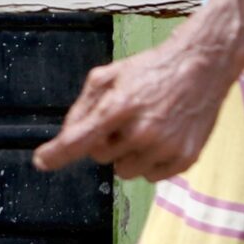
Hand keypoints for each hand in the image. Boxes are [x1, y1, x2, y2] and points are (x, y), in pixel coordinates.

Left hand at [33, 30, 238, 182]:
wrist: (202, 67)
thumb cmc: (151, 69)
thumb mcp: (110, 75)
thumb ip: (83, 106)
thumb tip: (68, 135)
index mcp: (120, 106)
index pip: (80, 139)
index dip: (58, 153)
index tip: (41, 161)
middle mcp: (142, 131)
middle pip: (100, 156)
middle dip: (104, 141)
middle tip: (123, 119)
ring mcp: (166, 148)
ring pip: (124, 171)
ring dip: (126, 155)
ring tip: (143, 126)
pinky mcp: (185, 160)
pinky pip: (150, 176)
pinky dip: (149, 161)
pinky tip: (161, 136)